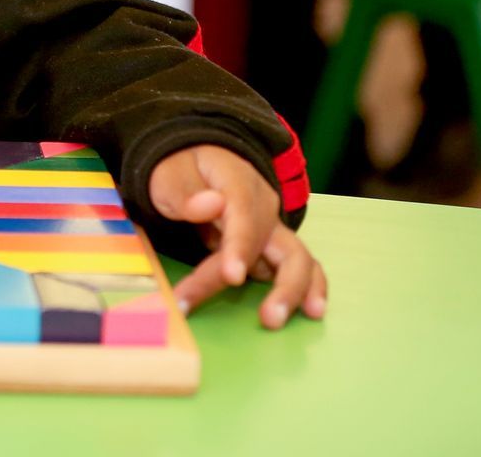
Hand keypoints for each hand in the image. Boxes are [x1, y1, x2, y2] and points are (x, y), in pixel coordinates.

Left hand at [149, 144, 327, 329]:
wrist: (196, 161)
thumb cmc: (179, 171)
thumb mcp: (169, 176)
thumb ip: (187, 193)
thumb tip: (213, 204)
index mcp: (237, 182)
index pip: (244, 216)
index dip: (240, 247)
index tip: (231, 277)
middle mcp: (264, 204)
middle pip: (275, 244)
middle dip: (276, 284)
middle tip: (266, 319)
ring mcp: (272, 225)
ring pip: (295, 258)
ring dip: (292, 291)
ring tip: (279, 320)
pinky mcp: (274, 244)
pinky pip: (298, 265)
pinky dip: (308, 286)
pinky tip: (311, 311)